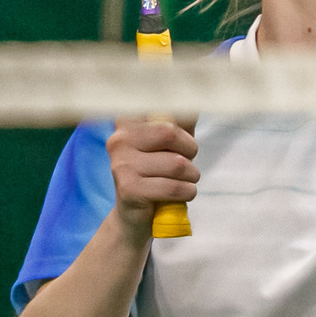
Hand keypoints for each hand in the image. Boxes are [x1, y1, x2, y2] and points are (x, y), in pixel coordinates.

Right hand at [105, 117, 197, 235]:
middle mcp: (119, 139)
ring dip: (192, 176)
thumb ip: (182, 119)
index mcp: (127, 120)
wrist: (136, 215)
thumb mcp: (172, 141)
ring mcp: (121, 164)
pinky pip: (173, 187)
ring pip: (176, 164)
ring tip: (185, 181)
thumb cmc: (159, 171)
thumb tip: (197, 101)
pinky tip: (182, 194)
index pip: (165, 108)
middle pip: (170, 132)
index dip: (183, 125)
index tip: (183, 139)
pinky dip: (187, 192)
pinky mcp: (129, 189)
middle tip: (187, 163)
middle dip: (189, 150)